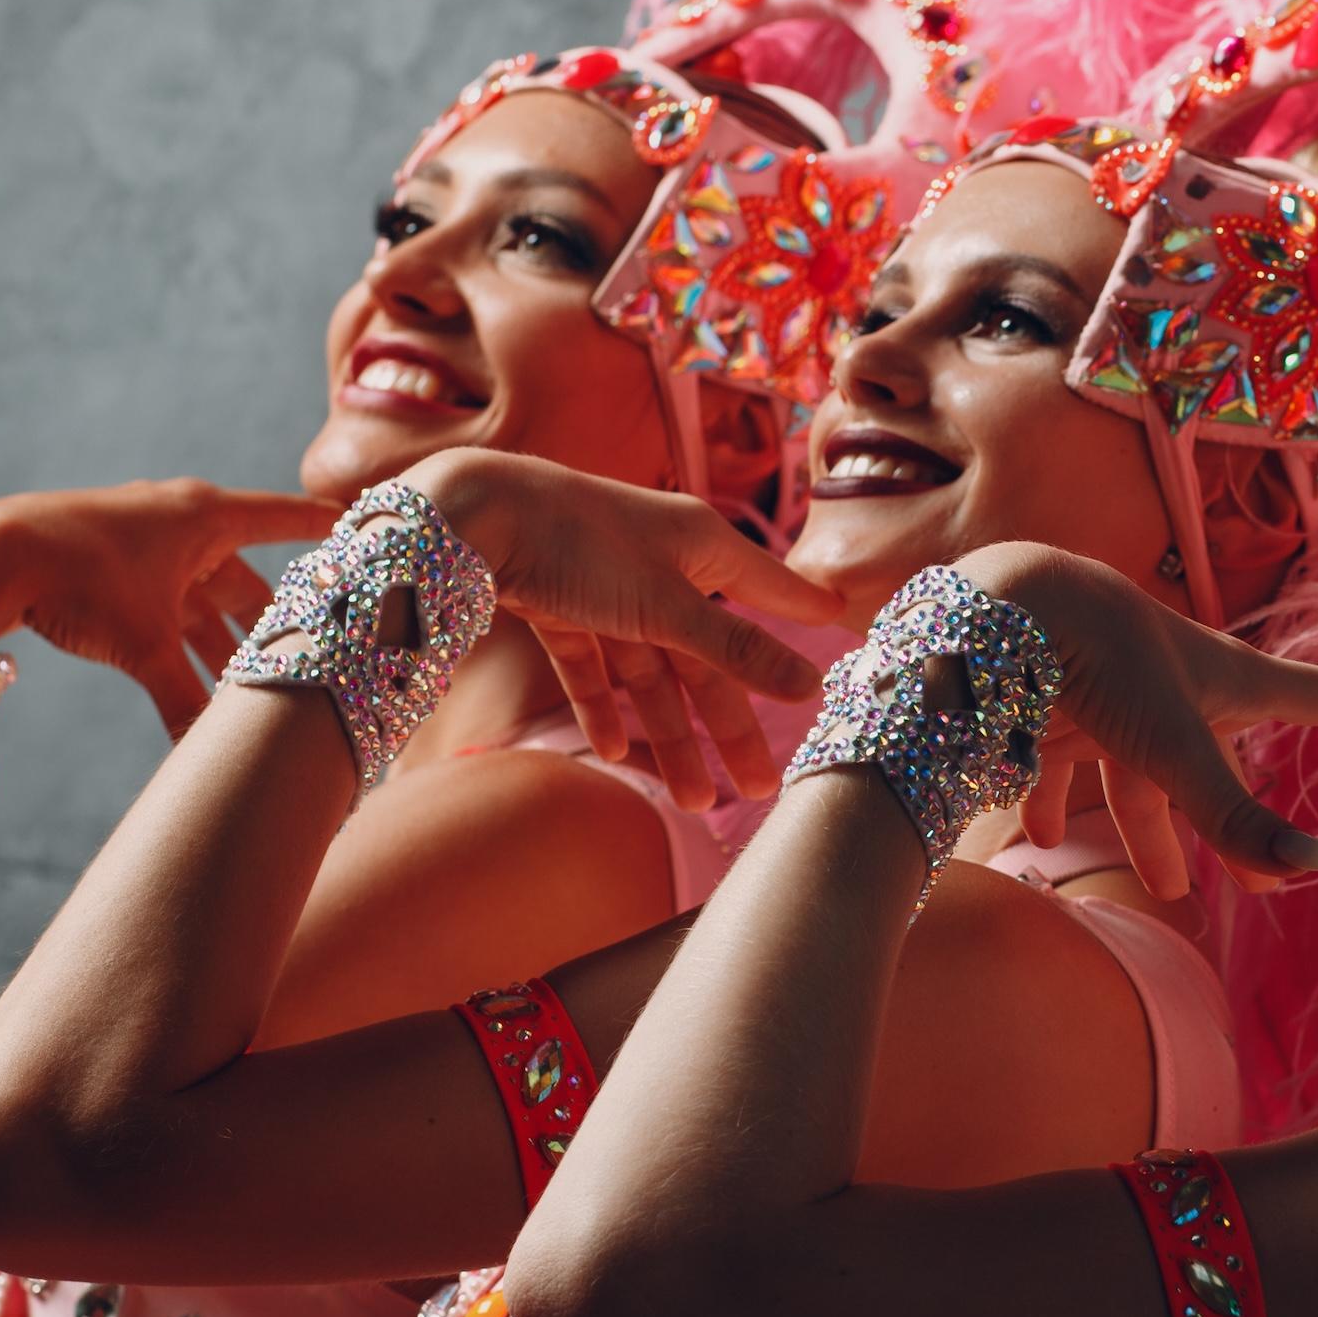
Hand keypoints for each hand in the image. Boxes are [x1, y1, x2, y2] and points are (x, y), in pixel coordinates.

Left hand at [0, 481, 337, 733]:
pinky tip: (180, 676)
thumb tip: (215, 757)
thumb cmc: (78, 580)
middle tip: (300, 660)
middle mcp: (177, 522)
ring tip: (238, 691)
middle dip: (267, 626)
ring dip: (217, 643)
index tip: (363, 527)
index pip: (284, 520)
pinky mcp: (104, 564)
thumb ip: (188, 698)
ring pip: (196, 599)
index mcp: (204, 517)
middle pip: (240, 579)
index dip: (325, 529)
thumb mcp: (146, 645)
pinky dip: (177, 639)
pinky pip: (161, 604)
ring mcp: (138, 541)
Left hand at [400, 450, 844, 807]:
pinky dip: (602, 705)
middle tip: (759, 788)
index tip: (844, 629)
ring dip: (669, 736)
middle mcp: (661, 565)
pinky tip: (611, 750)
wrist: (473, 514)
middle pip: (708, 658)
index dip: (804, 613)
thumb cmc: (581, 543)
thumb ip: (737, 650)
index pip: (769, 589)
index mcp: (701, 547)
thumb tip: (812, 684)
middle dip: (730, 728)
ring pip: (650, 673)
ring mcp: (609, 588)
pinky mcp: (560, 603)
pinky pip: (593, 665)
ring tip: (692, 802)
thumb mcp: (668, 606)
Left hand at [952, 542, 1317, 897]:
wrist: (1009, 607)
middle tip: (1256, 883)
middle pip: (1218, 765)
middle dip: (1234, 822)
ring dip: (1148, 828)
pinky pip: (1063, 760)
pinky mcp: (1056, 703)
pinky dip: (1059, 798)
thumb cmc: (1105, 663)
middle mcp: (1176, 685)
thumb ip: (1232, 817)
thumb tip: (1311, 868)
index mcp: (1226, 680)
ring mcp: (1115, 693)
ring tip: (1160, 883)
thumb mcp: (1176, 749)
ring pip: (1140, 771)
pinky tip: (1042, 837)